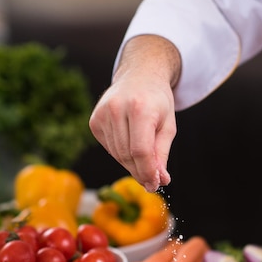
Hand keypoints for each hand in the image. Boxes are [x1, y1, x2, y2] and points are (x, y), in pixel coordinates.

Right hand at [89, 35, 180, 191]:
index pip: (140, 151)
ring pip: (117, 155)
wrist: (140, 76)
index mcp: (139, 108)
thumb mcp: (168, 126)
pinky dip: (121, 154)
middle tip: (152, 181)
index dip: (147, 171)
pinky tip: (131, 144)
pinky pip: (109, 148)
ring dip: (132, 165)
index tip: (155, 185)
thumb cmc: (157, 102)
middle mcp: (116, 109)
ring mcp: (102, 114)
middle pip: (127, 155)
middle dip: (141, 172)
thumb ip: (161, 154)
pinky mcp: (94, 120)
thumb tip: (160, 181)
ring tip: (145, 162)